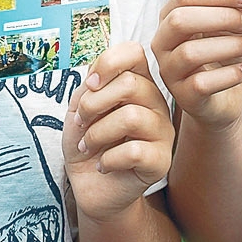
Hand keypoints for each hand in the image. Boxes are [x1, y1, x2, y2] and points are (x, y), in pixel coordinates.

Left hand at [64, 42, 174, 222]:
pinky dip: (108, 159)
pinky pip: (134, 151)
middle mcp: (155, 103)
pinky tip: (103, 165)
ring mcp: (163, 132)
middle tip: (80, 123)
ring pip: (131, 117)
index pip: (134, 52)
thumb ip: (88, 88)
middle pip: (130, 84)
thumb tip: (95, 80)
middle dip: (93, 104)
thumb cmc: (88, 144)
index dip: (108, 62)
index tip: (89, 85)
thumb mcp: (79, 110)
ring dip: (96, 133)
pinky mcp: (161, 162)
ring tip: (87, 146)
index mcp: (138, 84)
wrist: (92, 188)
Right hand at [151, 0, 241, 130]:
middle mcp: (163, 43)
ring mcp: (170, 70)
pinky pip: (200, 83)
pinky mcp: (183, 95)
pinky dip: (227, 75)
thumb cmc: (223, 60)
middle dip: (221, 17)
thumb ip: (233, 12)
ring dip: (228, 45)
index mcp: (170, 18)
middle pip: (180, 20)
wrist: (220, 100)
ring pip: (190, 53)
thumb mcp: (229, 30)